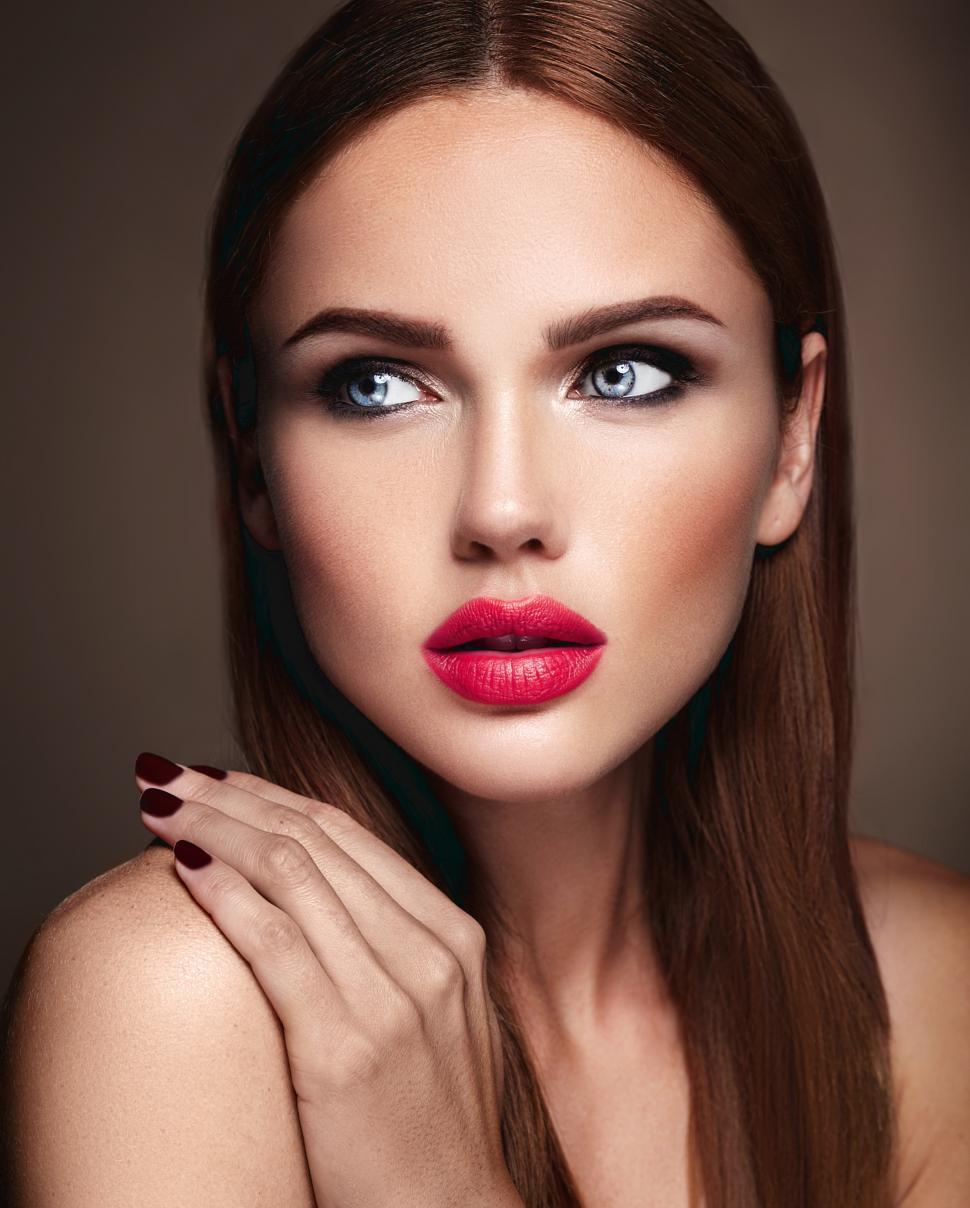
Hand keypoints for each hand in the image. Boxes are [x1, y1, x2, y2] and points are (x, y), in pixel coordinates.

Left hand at [134, 755, 520, 1207]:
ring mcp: (392, 997)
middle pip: (314, 840)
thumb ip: (386, 942)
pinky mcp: (345, 1050)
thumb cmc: (430, 1117)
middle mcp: (428, 952)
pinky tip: (186, 868)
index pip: (348, 833)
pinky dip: (224, 894)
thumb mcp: (435, 1009)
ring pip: (290, 874)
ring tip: (161, 808)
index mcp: (451, 934)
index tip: (221, 780)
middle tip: (173, 777)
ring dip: (214, 828)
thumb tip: (302, 887)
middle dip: (232, 798)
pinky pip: (274, 944)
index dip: (273, 794)